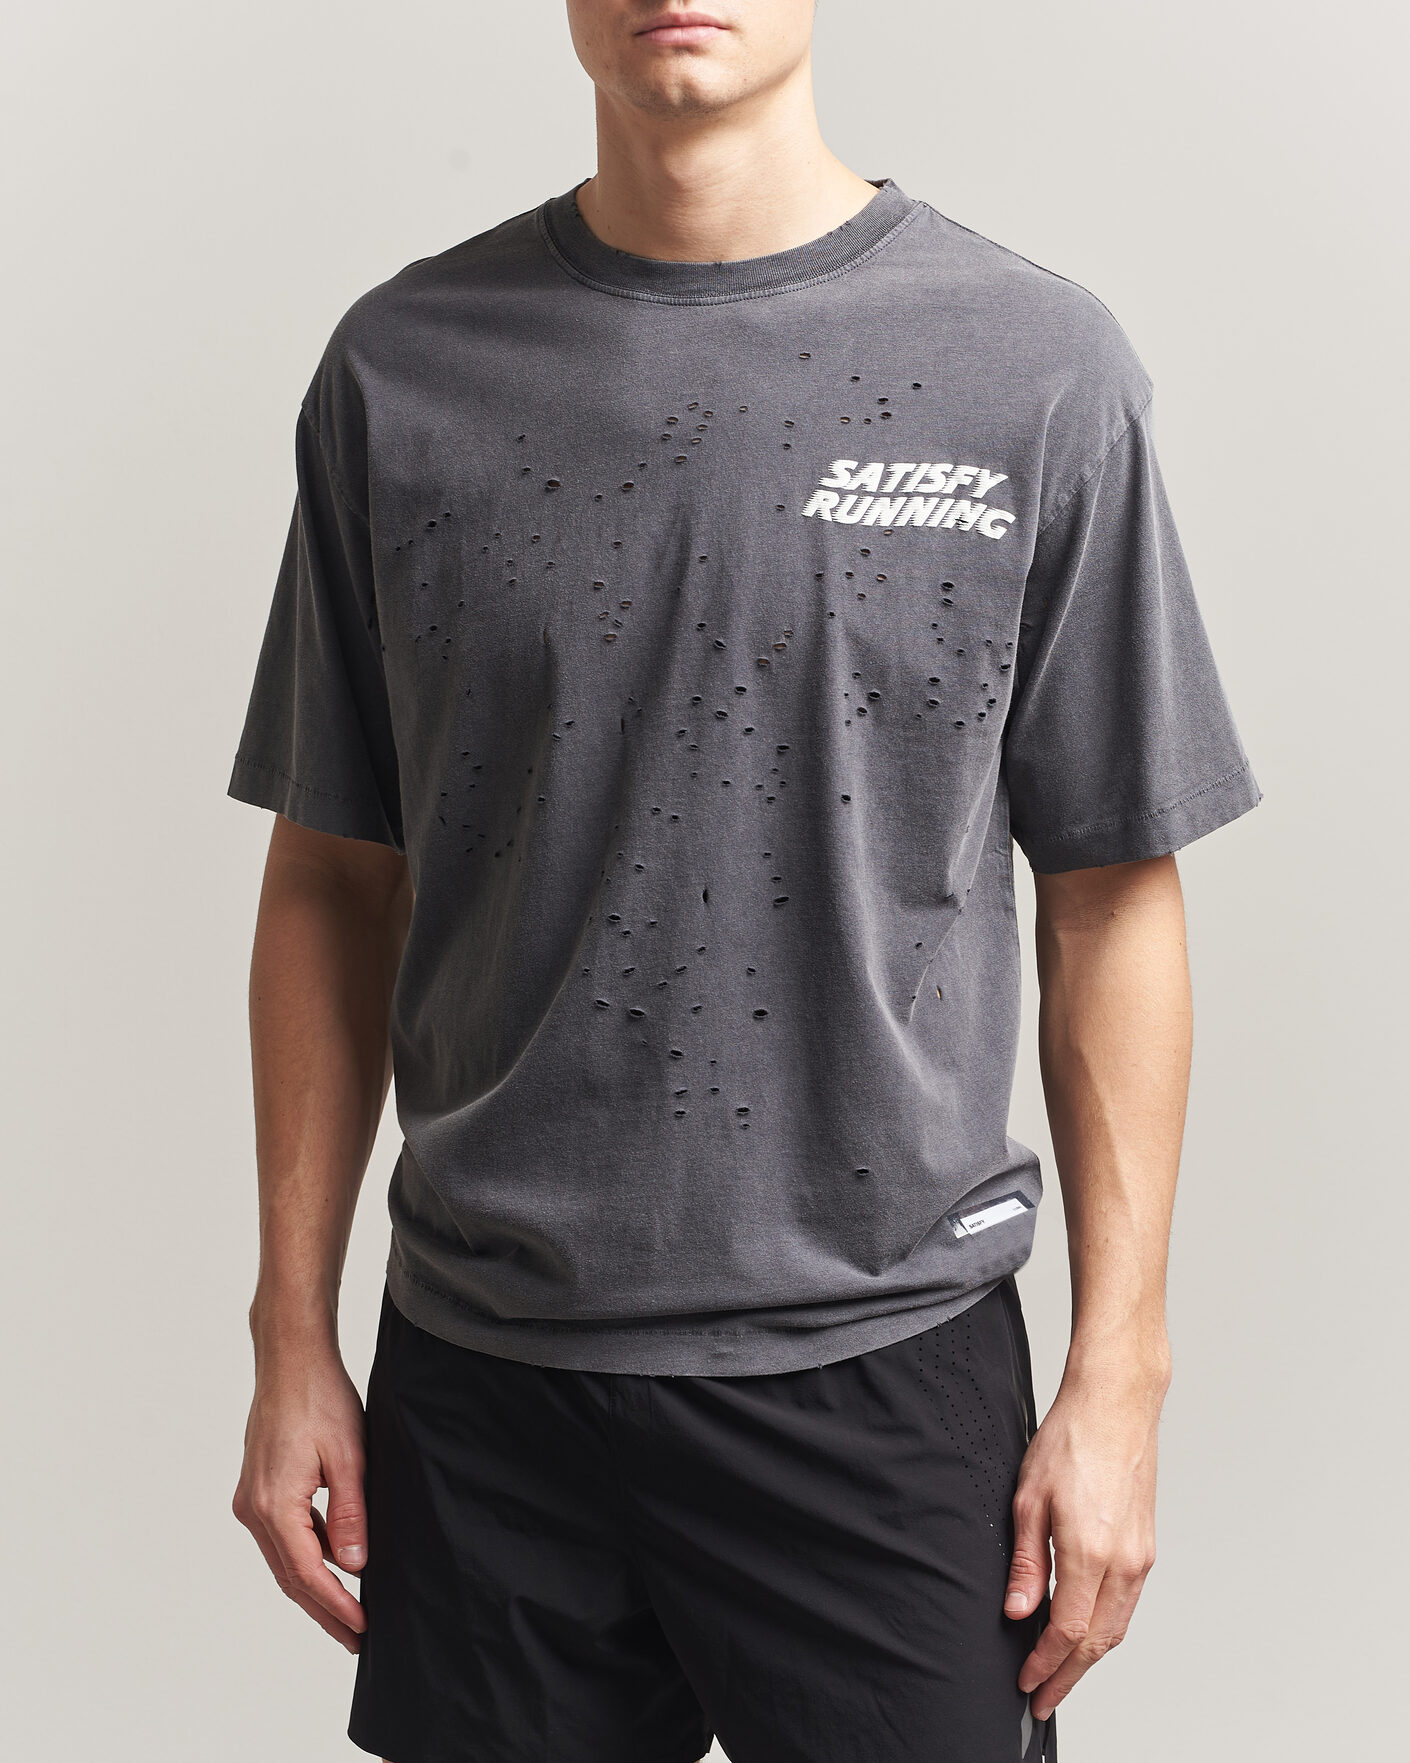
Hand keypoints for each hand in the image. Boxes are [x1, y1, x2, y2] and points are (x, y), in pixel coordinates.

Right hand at [231, 1337, 369, 1652]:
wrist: (290, 1359)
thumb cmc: (320, 1398)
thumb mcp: (349, 1455)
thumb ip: (350, 1513)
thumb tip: (352, 1566)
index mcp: (273, 1504)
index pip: (306, 1573)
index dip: (335, 1605)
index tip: (362, 1628)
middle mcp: (253, 1509)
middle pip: (290, 1576)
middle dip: (323, 1610)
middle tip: (356, 1638)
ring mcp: (251, 1499)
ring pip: (284, 1559)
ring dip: (314, 1586)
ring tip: (348, 1611)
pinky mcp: (258, 1488)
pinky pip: (283, 1536)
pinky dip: (306, 1556)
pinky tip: (333, 1564)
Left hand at [1002, 1357, 1165, 1720]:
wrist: (1116, 1405)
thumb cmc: (1070, 1439)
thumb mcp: (1028, 1497)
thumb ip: (1026, 1561)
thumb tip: (1017, 1611)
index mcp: (1090, 1552)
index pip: (1067, 1632)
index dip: (1044, 1664)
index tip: (1025, 1682)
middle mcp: (1124, 1563)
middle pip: (1097, 1642)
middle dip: (1067, 1676)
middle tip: (1041, 1698)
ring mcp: (1141, 1557)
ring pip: (1116, 1628)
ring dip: (1088, 1658)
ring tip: (1059, 1674)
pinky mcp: (1146, 1548)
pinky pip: (1127, 1605)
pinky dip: (1105, 1630)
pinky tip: (1085, 1633)